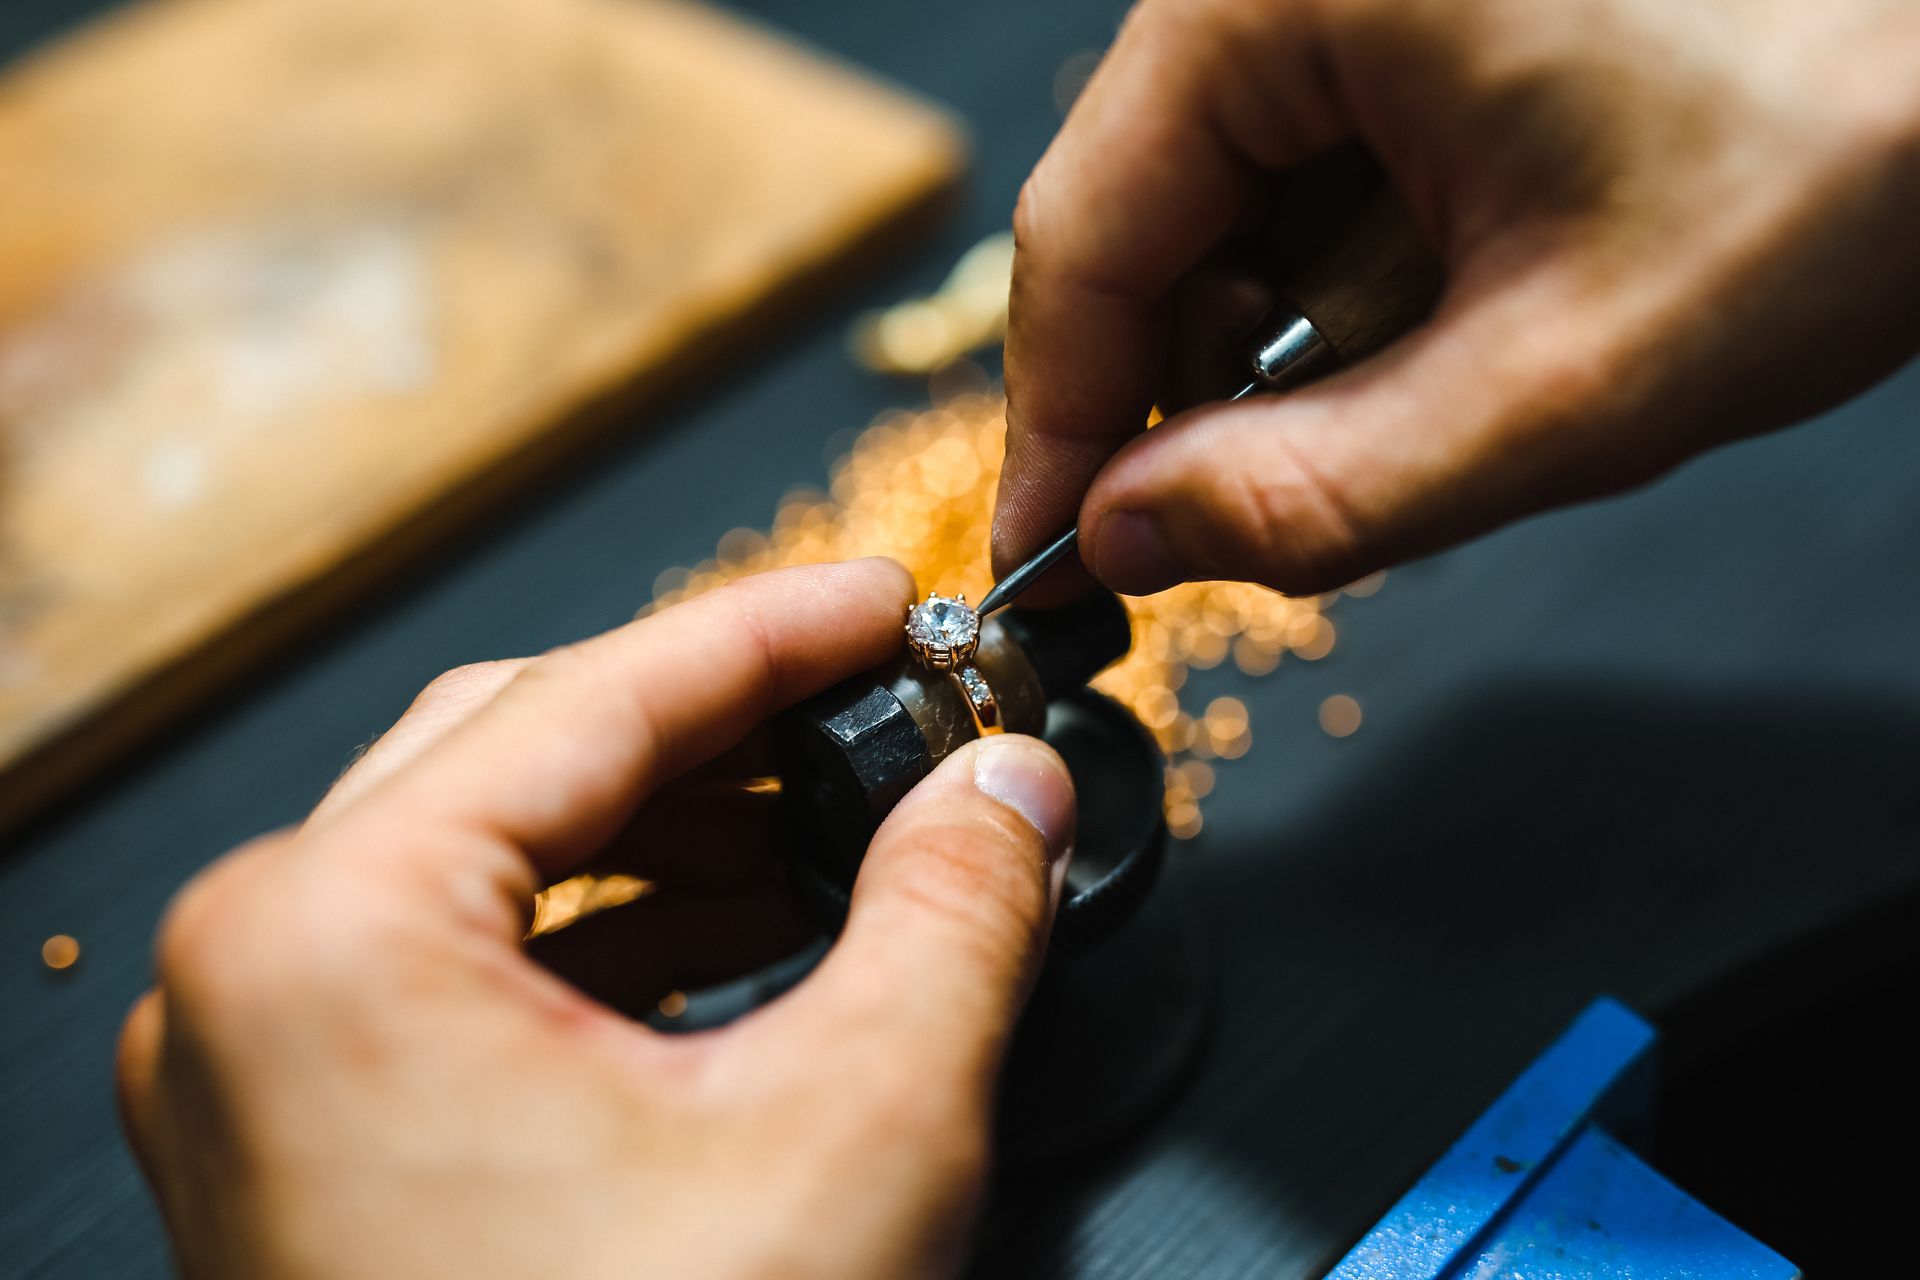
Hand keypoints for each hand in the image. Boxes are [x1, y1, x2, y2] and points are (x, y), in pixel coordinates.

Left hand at [116, 560, 1075, 1279]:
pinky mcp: (315, 1150)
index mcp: (332, 935)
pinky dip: (617, 932)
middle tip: (867, 699)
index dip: (772, 632)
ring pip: (497, 856)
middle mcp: (260, 987)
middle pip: (527, 751)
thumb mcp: (853, 1125)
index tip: (881, 600)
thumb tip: (1008, 786)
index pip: (595, 697)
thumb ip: (953, 909)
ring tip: (823, 822)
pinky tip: (740, 937)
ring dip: (676, 827)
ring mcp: (268, 1075)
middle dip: (721, 724)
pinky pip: (472, 967)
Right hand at [996, 0, 1919, 596]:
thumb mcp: (1568, 380)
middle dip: (1215, 380)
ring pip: (1224, 206)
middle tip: (1322, 479)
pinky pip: (1304, 166)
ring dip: (1305, 329)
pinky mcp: (1397, 7)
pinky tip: (1476, 284)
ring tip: (1469, 347)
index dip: (1061, 430)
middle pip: (1144, 222)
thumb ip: (1321, 494)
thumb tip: (1130, 542)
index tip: (1055, 564)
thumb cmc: (1848, 139)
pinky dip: (1360, 270)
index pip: (1081, 239)